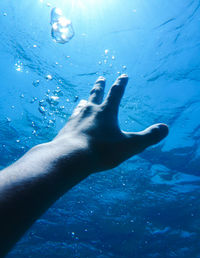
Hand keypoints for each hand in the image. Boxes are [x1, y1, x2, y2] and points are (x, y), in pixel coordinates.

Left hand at [54, 74, 168, 172]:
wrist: (70, 157)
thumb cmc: (101, 150)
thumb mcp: (130, 145)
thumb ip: (149, 137)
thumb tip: (165, 128)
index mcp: (106, 112)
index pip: (116, 93)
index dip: (121, 84)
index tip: (123, 75)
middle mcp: (89, 112)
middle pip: (95, 94)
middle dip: (99, 85)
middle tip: (100, 78)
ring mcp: (75, 119)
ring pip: (81, 106)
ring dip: (85, 102)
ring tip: (85, 100)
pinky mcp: (66, 130)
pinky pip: (71, 120)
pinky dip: (75, 118)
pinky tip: (73, 122)